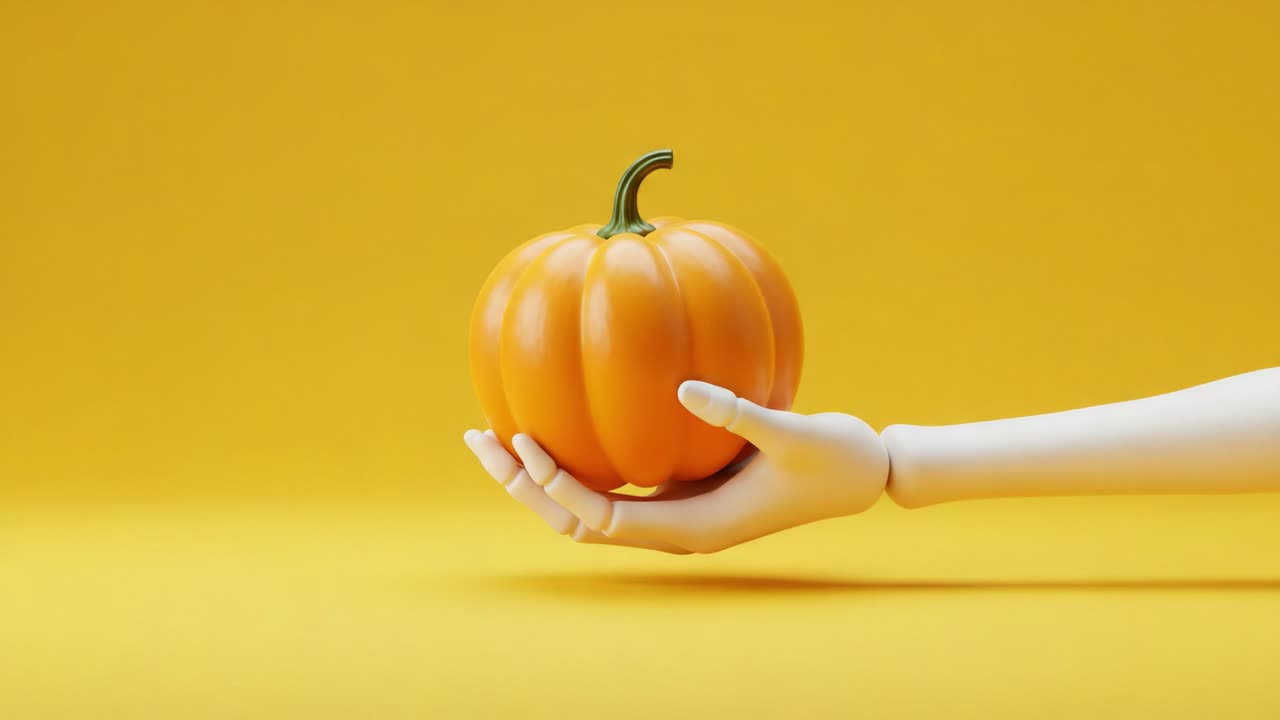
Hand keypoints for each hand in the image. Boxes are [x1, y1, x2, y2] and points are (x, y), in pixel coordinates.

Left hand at [463, 380, 889, 553]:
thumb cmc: (836, 458)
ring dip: (541, 479)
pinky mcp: (682, 492)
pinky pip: (615, 483)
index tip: (528, 442)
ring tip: (497, 435)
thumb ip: (738, 414)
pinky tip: (560, 421)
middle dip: (526, 487)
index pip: (604, 520)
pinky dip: (577, 462)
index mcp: (695, 529)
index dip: (559, 487)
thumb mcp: (794, 433)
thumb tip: (681, 386)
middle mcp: (676, 529)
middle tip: (480, 439)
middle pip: (578, 522)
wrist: (865, 475)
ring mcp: (676, 513)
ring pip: (589, 508)